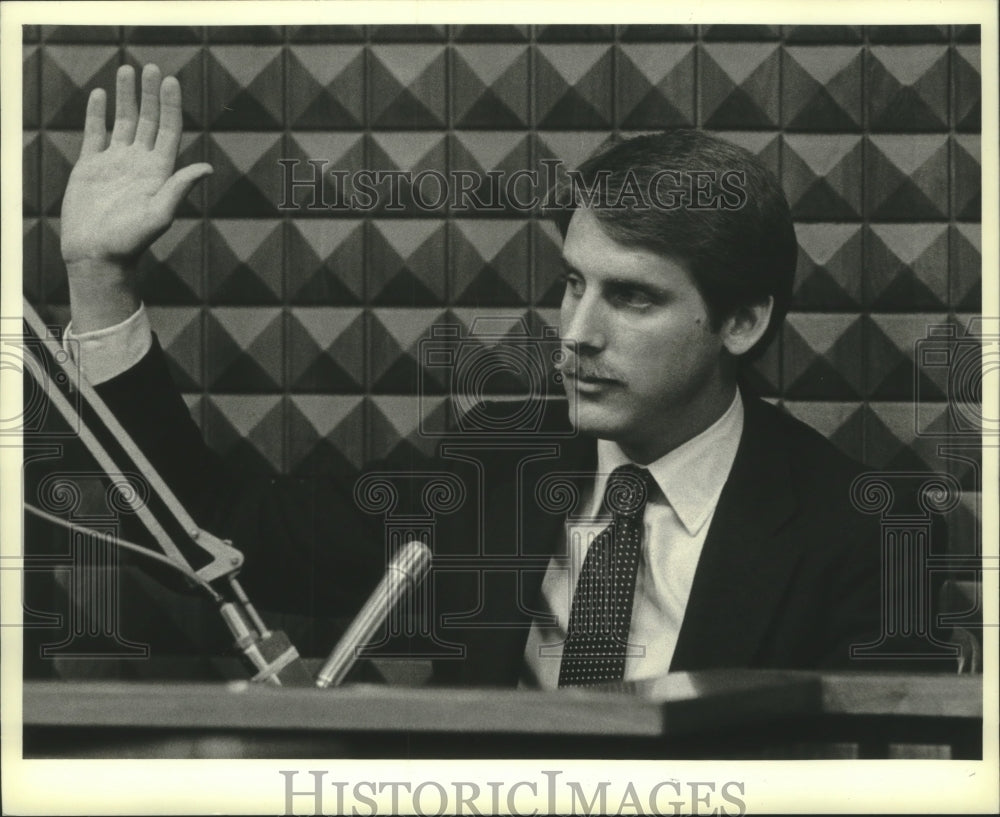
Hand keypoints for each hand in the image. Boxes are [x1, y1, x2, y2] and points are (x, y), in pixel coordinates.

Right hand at [61, 64, 211, 330]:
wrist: (97, 255)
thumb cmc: (131, 240)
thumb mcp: (160, 214)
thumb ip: (180, 188)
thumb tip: (207, 166)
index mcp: (159, 172)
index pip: (167, 130)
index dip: (170, 105)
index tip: (170, 81)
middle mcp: (139, 163)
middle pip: (148, 120)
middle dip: (151, 95)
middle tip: (152, 67)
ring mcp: (115, 163)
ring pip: (122, 122)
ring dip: (126, 97)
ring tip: (127, 70)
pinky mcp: (91, 167)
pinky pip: (96, 134)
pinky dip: (97, 113)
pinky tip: (101, 94)